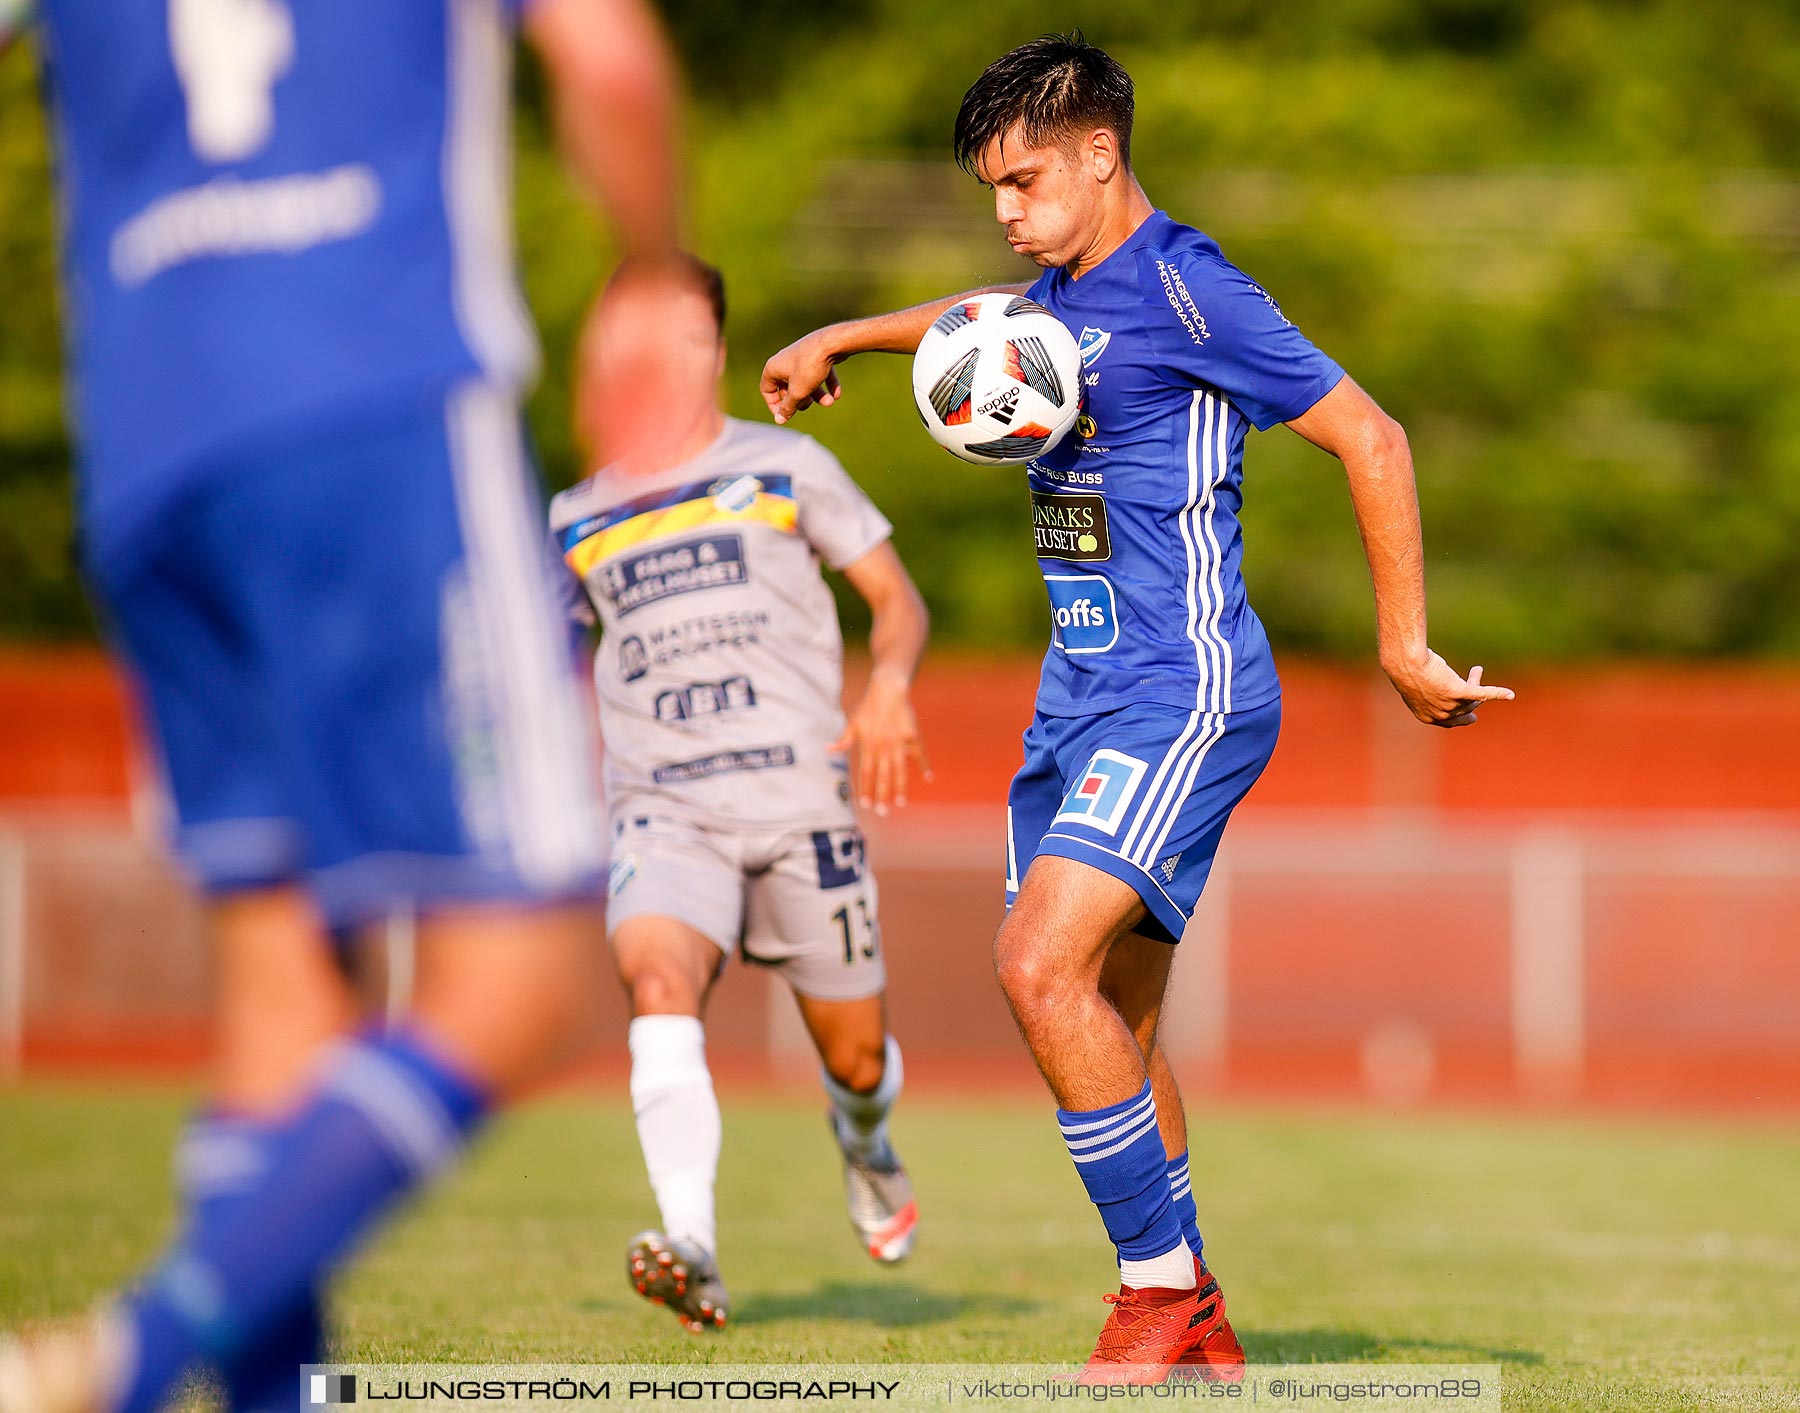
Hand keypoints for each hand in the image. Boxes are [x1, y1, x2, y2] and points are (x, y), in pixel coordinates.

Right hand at [760, 329, 843, 424]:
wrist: (831, 343)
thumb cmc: (810, 367)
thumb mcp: (797, 392)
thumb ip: (788, 407)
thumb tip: (779, 420)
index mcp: (773, 368)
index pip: (766, 390)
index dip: (774, 405)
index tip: (785, 415)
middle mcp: (784, 361)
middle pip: (788, 388)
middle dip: (801, 400)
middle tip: (809, 404)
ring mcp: (801, 358)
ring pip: (806, 382)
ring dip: (817, 395)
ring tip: (829, 402)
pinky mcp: (816, 356)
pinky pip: (819, 374)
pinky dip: (827, 384)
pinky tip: (836, 394)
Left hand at [830, 674, 930, 815]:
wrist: (887, 691)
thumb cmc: (868, 708)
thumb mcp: (852, 724)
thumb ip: (843, 741)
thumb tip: (828, 750)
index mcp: (868, 746)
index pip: (866, 773)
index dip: (866, 790)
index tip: (865, 805)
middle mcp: (883, 748)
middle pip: (883, 776)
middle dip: (882, 796)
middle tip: (882, 813)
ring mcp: (899, 743)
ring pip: (900, 770)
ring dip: (900, 787)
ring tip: (900, 803)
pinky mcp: (912, 736)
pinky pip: (919, 753)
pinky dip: (924, 764)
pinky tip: (928, 776)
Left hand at [1383, 651, 1513, 727]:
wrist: (1405, 661)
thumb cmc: (1406, 670)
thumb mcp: (1416, 687)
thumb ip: (1428, 694)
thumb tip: (1435, 691)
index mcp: (1427, 717)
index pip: (1452, 721)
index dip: (1462, 714)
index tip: (1472, 715)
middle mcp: (1440, 716)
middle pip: (1465, 709)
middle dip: (1472, 697)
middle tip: (1474, 682)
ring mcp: (1450, 705)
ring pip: (1472, 698)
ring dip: (1475, 682)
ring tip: (1477, 670)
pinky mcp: (1459, 692)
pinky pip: (1482, 693)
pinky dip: (1497, 693)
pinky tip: (1510, 694)